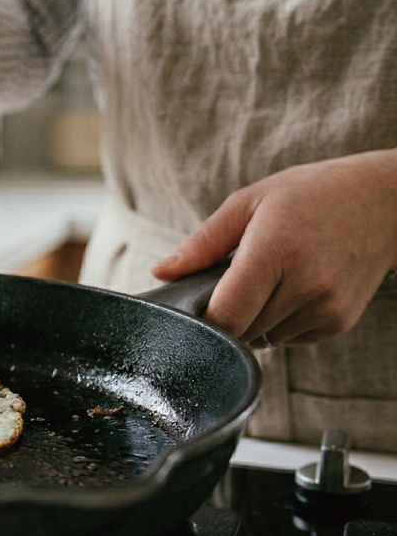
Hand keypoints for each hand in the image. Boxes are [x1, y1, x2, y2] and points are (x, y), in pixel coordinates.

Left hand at [152, 149, 396, 346]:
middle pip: (241, 331)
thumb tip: (161, 272)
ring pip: (264, 339)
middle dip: (227, 314)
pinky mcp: (339, 323)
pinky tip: (292, 290)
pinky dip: (280, 322)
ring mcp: (326, 308)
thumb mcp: (250, 202)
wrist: (386, 202)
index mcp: (276, 251)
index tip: (193, 307)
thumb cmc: (311, 195)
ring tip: (269, 279)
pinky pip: (289, 339)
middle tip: (232, 281)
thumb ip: (203, 243)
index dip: (203, 319)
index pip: (226, 315)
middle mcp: (305, 285)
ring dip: (254, 319)